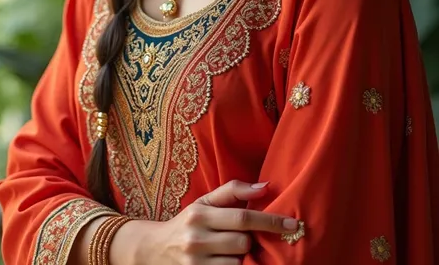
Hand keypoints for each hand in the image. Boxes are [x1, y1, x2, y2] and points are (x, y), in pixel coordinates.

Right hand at [116, 179, 297, 264]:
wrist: (152, 251)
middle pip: (243, 243)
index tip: (293, 224)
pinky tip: (226, 262)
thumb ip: (233, 191)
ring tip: (230, 253)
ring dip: (241, 260)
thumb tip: (266, 187)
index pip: (242, 218)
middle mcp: (196, 239)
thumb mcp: (204, 202)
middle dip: (250, 242)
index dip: (271, 222)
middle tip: (243, 239)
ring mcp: (195, 264)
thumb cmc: (187, 223)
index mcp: (200, 214)